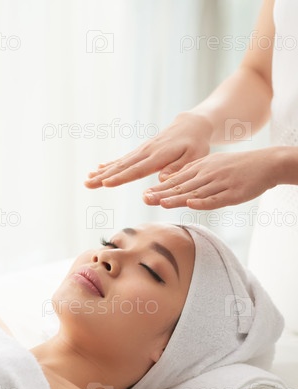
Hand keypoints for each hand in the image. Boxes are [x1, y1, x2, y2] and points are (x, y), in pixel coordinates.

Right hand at [84, 112, 212, 187]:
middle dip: (104, 176)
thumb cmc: (196, 144)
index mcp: (159, 156)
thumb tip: (162, 179)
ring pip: (119, 163)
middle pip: (122, 167)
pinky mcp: (141, 151)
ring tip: (87, 179)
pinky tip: (98, 169)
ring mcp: (142, 151)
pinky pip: (123, 159)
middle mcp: (147, 152)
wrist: (192, 125)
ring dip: (102, 172)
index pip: (137, 169)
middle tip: (87, 183)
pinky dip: (110, 164)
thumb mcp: (193, 157)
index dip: (121, 177)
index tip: (106, 183)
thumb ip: (178, 168)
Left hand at [143, 149, 277, 209]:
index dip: (160, 189)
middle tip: (144, 199)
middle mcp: (208, 175)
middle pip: (182, 187)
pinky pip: (216, 198)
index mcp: (201, 168)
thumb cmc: (236, 167)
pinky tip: (191, 204)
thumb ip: (193, 174)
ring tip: (161, 203)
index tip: (144, 195)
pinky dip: (203, 201)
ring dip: (178, 198)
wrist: (265, 163)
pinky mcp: (233, 193)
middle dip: (162, 194)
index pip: (177, 181)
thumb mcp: (211, 165)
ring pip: (195, 192)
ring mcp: (220, 183)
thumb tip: (173, 183)